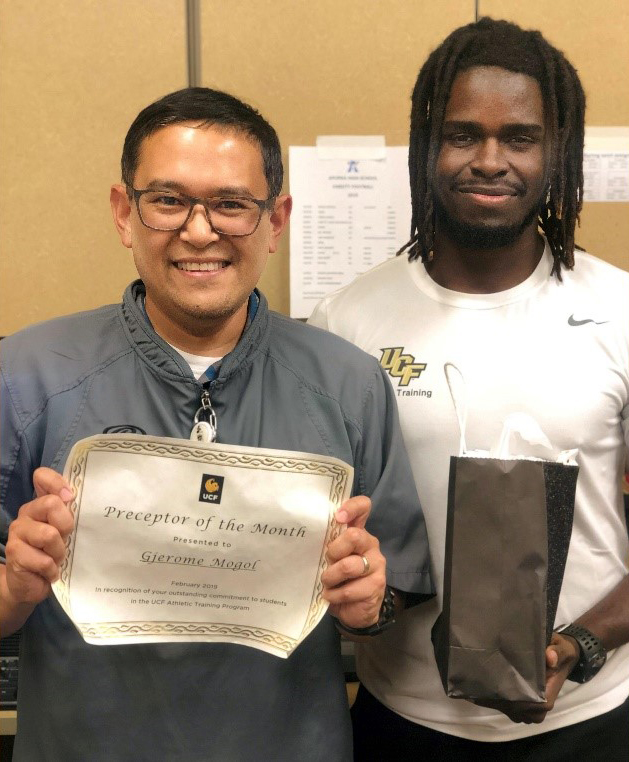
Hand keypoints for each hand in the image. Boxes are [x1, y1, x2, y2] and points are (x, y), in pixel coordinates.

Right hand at [4, 467, 74, 606]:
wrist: (33, 584)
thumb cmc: (54, 554)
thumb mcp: (66, 532)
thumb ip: (70, 513)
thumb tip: (72, 497)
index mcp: (40, 504)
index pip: (42, 477)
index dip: (57, 483)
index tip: (70, 498)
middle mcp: (27, 513)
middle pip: (51, 504)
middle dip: (65, 526)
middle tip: (65, 541)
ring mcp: (17, 532)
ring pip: (49, 534)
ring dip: (59, 552)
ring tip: (56, 559)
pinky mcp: (15, 553)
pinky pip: (44, 560)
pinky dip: (52, 569)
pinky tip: (49, 572)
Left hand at [321, 495, 385, 629]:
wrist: (353, 610)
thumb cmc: (338, 578)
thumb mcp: (330, 558)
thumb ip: (326, 544)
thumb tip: (308, 535)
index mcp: (358, 532)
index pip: (363, 507)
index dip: (352, 507)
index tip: (338, 517)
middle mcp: (370, 544)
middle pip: (354, 535)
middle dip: (333, 551)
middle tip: (326, 563)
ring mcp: (376, 564)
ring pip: (348, 566)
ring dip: (330, 577)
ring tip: (326, 584)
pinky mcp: (376, 585)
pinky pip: (349, 589)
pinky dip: (334, 595)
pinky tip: (331, 596)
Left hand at [470, 632, 579, 723]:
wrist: (562, 657)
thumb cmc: (560, 652)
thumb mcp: (561, 648)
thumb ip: (557, 652)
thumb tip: (550, 657)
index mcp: (546, 697)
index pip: (524, 705)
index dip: (506, 699)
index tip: (487, 688)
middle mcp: (539, 707)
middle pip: (513, 709)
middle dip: (494, 699)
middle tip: (474, 685)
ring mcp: (531, 708)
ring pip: (509, 710)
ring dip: (493, 701)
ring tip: (475, 687)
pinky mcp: (525, 703)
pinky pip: (509, 708)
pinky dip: (496, 701)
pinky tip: (481, 690)